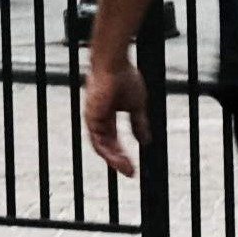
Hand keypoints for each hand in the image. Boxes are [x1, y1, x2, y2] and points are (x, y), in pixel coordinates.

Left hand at [81, 44, 142, 176]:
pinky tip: (120, 159)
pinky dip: (108, 152)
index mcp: (107, 116)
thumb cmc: (125, 78)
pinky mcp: (91, 118)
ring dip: (114, 160)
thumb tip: (145, 141)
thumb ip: (138, 124)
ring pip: (101, 147)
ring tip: (127, 169)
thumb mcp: (136, 106)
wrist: (115, 64)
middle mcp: (98, 120)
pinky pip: (98, 141)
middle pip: (107, 146)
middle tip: (131, 172)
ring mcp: (93, 119)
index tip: (133, 166)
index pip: (113, 140)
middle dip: (119, 160)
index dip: (122, 153)